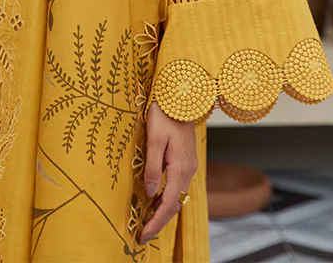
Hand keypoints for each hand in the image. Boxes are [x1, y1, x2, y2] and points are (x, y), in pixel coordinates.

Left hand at [138, 99, 197, 243]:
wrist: (181, 96)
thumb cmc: (165, 113)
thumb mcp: (154, 138)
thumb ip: (153, 167)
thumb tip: (149, 193)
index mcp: (181, 167)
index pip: (169, 203)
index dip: (156, 221)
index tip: (143, 234)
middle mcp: (188, 170)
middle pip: (175, 204)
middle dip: (159, 221)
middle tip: (143, 235)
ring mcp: (189, 165)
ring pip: (177, 195)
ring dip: (163, 210)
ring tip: (147, 222)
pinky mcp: (186, 160)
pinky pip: (177, 185)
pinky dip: (167, 197)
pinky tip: (156, 199)